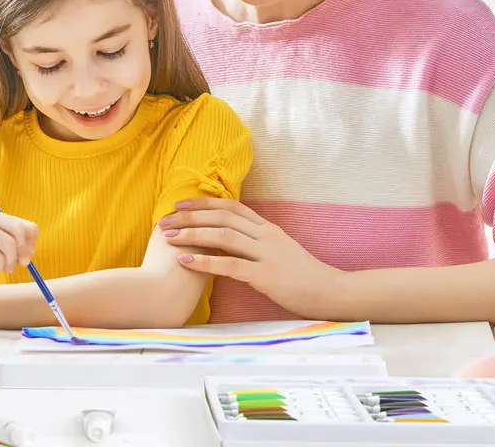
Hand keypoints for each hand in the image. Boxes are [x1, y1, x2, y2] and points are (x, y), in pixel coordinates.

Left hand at [158, 198, 342, 319]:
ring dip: (193, 235)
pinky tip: (187, 261)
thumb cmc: (302, 275)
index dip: (204, 203)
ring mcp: (266, 254)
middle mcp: (265, 235)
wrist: (330, 292)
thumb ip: (257, 241)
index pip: (231, 206)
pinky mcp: (266, 276)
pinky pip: (230, 266)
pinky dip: (206, 262)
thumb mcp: (279, 250)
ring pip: (223, 237)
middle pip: (222, 217)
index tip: (180, 204)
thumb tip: (229, 239)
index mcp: (267, 228)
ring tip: (170, 238)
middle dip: (190, 217)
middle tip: (165, 221)